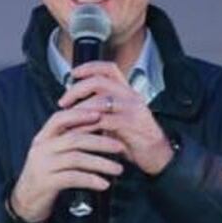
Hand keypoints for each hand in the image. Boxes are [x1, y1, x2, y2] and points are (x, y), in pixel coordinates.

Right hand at [10, 107, 126, 222]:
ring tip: (118, 169)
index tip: (103, 114)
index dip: (81, 115)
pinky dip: (91, 180)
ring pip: (76, 158)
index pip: (60, 118)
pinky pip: (73, 178)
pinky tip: (104, 184)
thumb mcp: (53, 153)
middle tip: (120, 146)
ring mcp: (42, 165)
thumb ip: (69, 140)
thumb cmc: (46, 174)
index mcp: (43, 137)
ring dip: (101, 163)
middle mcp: (41, 148)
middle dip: (100, 141)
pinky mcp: (46, 183)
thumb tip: (97, 125)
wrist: (25, 201)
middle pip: (74, 139)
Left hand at [58, 61, 173, 175]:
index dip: (89, 67)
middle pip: (99, 81)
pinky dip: (87, 126)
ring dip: (79, 110)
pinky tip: (77, 132)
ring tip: (67, 119)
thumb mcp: (119, 119)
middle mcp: (130, 96)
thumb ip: (102, 110)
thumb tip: (76, 106)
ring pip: (99, 100)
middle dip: (76, 90)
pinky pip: (103, 120)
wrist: (158, 155)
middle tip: (63, 102)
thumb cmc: (136, 139)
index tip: (73, 73)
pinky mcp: (131, 124)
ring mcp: (132, 109)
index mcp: (127, 92)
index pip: (108, 69)